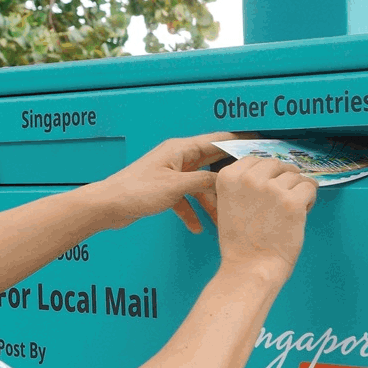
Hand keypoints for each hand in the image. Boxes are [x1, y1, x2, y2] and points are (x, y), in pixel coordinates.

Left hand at [92, 133, 240, 232]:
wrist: (107, 206)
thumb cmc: (135, 191)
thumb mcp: (176, 186)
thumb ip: (204, 181)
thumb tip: (227, 180)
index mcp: (180, 149)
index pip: (217, 140)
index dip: (239, 143)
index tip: (259, 148)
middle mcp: (177, 158)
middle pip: (211, 164)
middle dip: (228, 178)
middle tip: (249, 185)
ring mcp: (170, 174)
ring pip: (199, 185)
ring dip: (210, 202)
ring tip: (222, 219)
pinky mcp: (163, 190)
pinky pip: (185, 199)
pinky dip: (192, 212)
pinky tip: (197, 227)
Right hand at [212, 156, 316, 282]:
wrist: (251, 268)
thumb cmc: (241, 243)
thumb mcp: (228, 206)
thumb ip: (242, 186)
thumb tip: (267, 173)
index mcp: (229, 177)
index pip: (255, 159)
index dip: (266, 173)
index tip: (269, 186)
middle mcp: (249, 178)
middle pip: (277, 164)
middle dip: (283, 179)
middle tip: (282, 200)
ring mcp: (271, 189)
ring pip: (296, 175)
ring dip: (297, 191)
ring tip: (289, 211)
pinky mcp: (292, 201)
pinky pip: (310, 186)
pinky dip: (309, 199)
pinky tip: (300, 213)